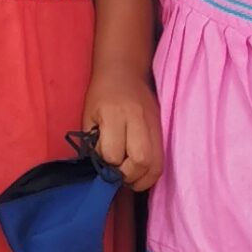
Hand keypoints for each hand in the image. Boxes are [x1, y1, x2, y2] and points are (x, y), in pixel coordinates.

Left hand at [84, 70, 162, 191]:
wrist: (124, 72)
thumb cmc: (101, 95)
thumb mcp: (89, 117)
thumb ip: (94, 144)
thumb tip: (101, 172)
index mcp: (113, 114)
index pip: (113, 153)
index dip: (106, 163)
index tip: (101, 162)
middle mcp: (137, 120)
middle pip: (140, 160)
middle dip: (128, 176)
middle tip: (117, 175)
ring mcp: (153, 125)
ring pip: (156, 165)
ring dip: (142, 179)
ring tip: (129, 178)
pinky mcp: (162, 131)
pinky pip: (161, 160)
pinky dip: (151, 173)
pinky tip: (139, 172)